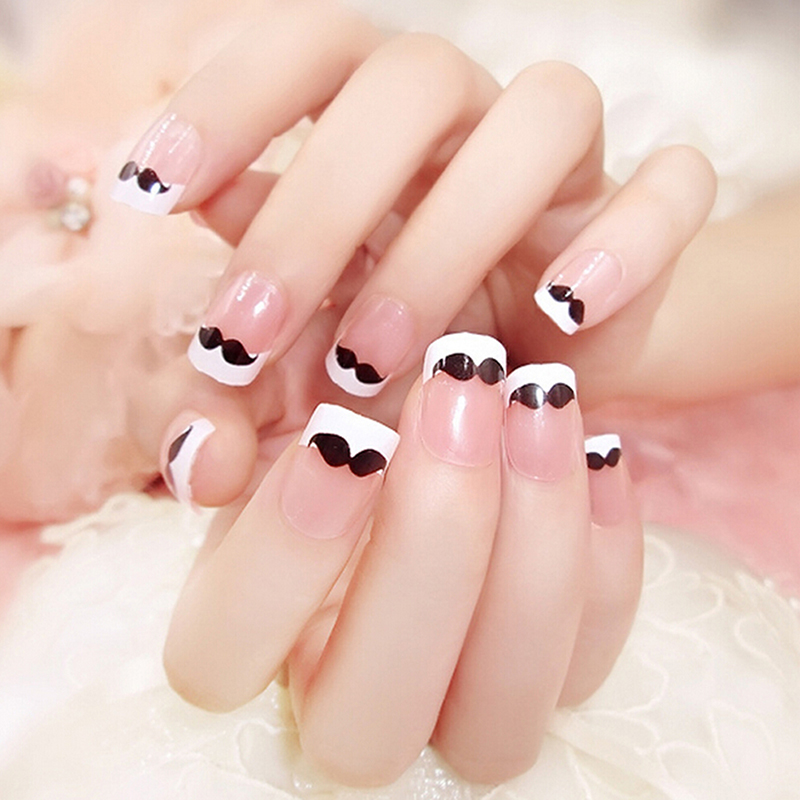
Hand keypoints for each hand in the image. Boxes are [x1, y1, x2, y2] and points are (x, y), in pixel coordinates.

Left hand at [109, 0, 715, 504]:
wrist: (515, 390)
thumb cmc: (392, 364)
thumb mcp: (305, 360)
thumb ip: (250, 356)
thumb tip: (197, 378)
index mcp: (376, 126)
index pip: (306, 51)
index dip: (227, 101)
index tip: (151, 192)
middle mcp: (471, 120)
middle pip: (410, 80)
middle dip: (319, 210)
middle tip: (250, 333)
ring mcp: (567, 164)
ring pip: (544, 115)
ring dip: (449, 239)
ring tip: (373, 361)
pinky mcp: (646, 220)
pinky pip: (675, 187)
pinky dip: (628, 241)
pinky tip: (561, 317)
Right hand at [163, 333, 642, 784]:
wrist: (415, 394)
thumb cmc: (319, 385)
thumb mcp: (249, 373)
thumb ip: (200, 405)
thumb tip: (208, 463)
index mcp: (245, 632)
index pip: (218, 658)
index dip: (281, 555)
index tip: (345, 431)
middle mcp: (346, 691)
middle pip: (371, 717)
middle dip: (429, 544)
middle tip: (459, 387)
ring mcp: (455, 700)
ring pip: (499, 713)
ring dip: (534, 545)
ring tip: (538, 398)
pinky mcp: (552, 669)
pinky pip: (593, 652)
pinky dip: (606, 548)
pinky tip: (595, 443)